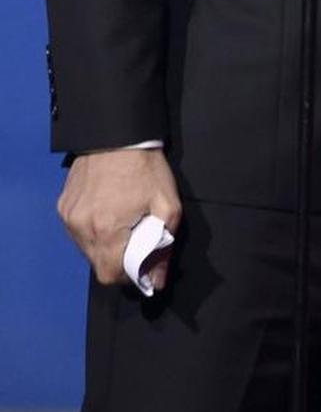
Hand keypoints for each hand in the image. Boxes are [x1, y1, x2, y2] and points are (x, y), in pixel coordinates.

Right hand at [58, 148, 181, 288]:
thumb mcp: (167, 203)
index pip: (109, 275)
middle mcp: (81, 228)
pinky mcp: (63, 205)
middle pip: (97, 263)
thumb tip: (158, 279)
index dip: (127, 274)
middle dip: (117, 257)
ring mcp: (69, 217)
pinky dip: (92, 228)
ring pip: (85, 247)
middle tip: (133, 235)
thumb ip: (163, 245)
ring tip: (120, 219)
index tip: (140, 260)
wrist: (117, 133)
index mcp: (107, 230)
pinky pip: (77, 230)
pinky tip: (106, 208)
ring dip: (103, 243)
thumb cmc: (145, 167)